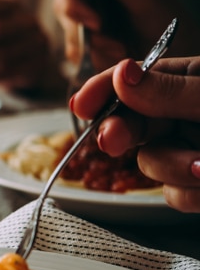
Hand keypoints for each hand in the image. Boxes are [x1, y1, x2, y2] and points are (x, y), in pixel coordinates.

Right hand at [51, 0, 196, 68]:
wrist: (179, 51)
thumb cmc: (167, 18)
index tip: (92, 20)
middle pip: (62, 1)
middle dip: (81, 24)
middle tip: (103, 33)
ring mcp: (89, 7)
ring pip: (68, 26)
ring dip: (92, 42)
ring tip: (119, 47)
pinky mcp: (87, 31)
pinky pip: (74, 44)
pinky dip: (93, 53)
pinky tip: (115, 52)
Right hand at [71, 56, 199, 212]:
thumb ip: (169, 90)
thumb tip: (121, 73)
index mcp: (185, 81)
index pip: (131, 81)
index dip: (101, 92)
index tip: (81, 105)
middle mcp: (181, 116)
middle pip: (128, 123)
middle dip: (118, 132)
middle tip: (110, 141)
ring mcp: (186, 151)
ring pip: (149, 164)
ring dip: (175, 168)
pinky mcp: (194, 186)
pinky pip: (172, 196)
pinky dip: (191, 194)